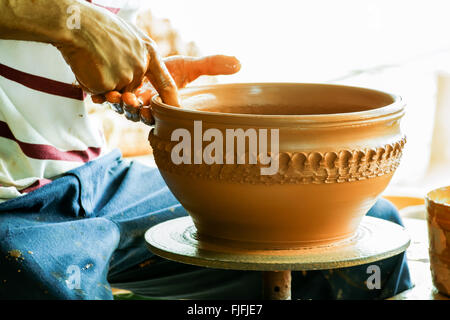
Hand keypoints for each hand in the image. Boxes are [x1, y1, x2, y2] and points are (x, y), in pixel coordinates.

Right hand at [56, 2, 177, 105]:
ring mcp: (126, 77)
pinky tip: (86, 65)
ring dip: (101, 82)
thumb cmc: (96, 26)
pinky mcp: (109, 85)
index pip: (166, 83)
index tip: (175, 111)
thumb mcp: (129, 36)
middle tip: (104, 64)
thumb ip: (137, 55)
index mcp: (149, 53)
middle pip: (132, 90)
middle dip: (117, 87)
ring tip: (93, 60)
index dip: (171, 100)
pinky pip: (99, 93)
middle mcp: (141, 67)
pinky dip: (89, 83)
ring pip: (114, 93)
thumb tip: (139, 72)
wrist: (74, 23)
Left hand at [91, 55, 240, 124]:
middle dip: (134, 110)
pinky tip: (98, 92)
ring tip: (114, 94)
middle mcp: (145, 106)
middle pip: (138, 115)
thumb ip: (211, 66)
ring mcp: (127, 101)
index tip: (150, 107)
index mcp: (163, 105)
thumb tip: (239, 63)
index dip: (154, 114)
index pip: (160, 116)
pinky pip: (104, 99)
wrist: (140, 55)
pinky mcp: (111, 93)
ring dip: (118, 104)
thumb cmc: (168, 65)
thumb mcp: (190, 66)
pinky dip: (100, 96)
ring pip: (121, 109)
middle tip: (132, 101)